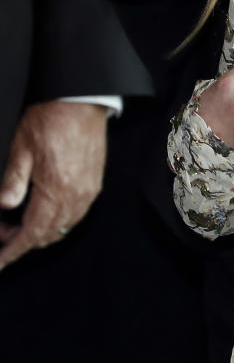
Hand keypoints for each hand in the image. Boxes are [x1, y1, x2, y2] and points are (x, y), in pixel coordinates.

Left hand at [0, 101, 108, 268]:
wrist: (82, 101)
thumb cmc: (52, 118)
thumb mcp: (21, 148)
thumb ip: (12, 181)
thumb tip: (3, 206)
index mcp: (55, 190)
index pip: (31, 234)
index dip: (13, 251)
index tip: (0, 262)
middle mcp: (76, 196)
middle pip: (48, 235)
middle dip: (21, 241)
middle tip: (0, 232)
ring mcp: (88, 191)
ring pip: (63, 228)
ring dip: (40, 232)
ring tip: (17, 222)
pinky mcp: (94, 184)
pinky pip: (75, 215)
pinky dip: (57, 221)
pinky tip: (43, 211)